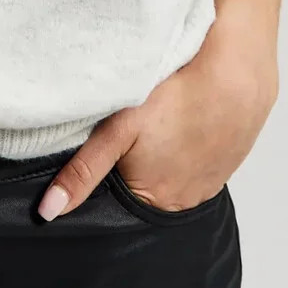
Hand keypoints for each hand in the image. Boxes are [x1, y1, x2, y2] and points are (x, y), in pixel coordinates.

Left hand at [36, 31, 277, 219]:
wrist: (236, 76)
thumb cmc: (174, 98)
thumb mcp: (117, 130)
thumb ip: (84, 171)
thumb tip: (50, 211)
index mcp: (151, 199)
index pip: (117, 202)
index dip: (108, 176)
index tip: (110, 151)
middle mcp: (182, 202)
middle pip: (146, 191)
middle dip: (136, 169)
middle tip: (137, 135)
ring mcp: (208, 185)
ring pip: (174, 178)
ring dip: (165, 160)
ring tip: (163, 128)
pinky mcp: (227, 165)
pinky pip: (198, 166)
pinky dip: (189, 151)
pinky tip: (186, 126)